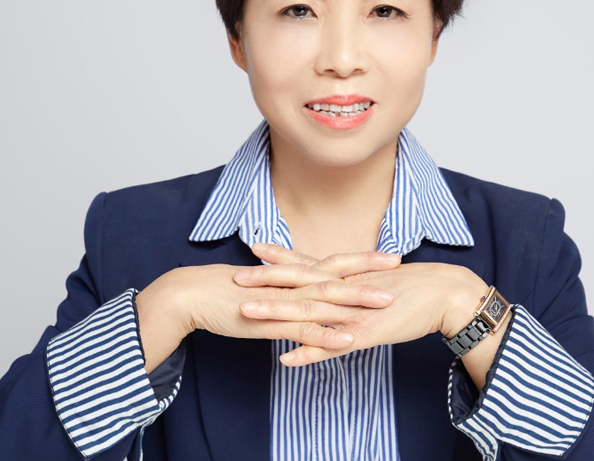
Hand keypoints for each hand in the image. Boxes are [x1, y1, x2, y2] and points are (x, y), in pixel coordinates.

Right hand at [135, 248, 401, 373]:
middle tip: (399, 265)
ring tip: (386, 300)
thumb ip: (284, 291)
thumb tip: (301, 293)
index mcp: (291, 274)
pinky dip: (328, 334)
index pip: (332, 263)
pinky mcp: (271, 322)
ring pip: (326, 300)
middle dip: (369, 271)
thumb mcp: (262, 289)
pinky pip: (304, 330)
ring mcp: (283, 302)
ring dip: (357, 300)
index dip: (360, 259)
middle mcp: (292, 283)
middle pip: (337, 274)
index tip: (387, 255)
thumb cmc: (225, 292)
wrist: (194, 294)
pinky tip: (349, 338)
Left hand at [235, 243, 487, 366]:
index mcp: (347, 276)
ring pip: (308, 312)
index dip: (280, 257)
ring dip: (276, 314)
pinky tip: (286, 359)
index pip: (308, 264)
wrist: (442, 294)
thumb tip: (337, 280)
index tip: (254, 250)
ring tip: (247, 314)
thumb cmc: (411, 288)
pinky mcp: (365, 332)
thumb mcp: (376, 280)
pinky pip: (332, 345)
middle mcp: (345, 288)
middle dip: (267, 281)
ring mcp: (352, 311)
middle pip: (300, 283)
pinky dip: (309, 351)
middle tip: (236, 278)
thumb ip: (353, 281)